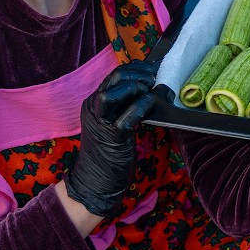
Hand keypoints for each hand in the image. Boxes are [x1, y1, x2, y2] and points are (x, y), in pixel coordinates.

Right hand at [65, 60, 159, 217]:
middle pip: (113, 78)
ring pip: (111, 95)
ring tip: (150, 90)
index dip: (136, 68)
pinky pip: (124, 119)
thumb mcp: (115, 122)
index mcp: (94, 103)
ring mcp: (100, 123)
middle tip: (155, 78)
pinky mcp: (110, 139)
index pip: (114, 75)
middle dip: (137, 74)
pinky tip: (151, 104)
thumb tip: (150, 90)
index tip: (153, 68)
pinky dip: (139, 108)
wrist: (95, 181)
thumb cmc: (110, 152)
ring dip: (135, 88)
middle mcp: (94, 109)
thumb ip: (125, 106)